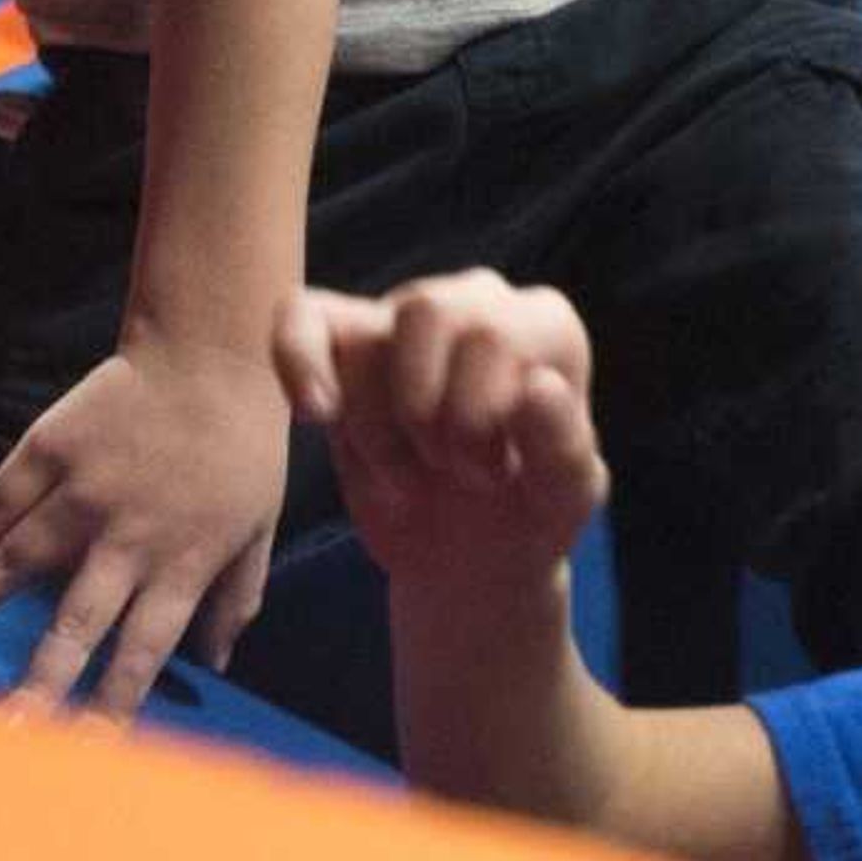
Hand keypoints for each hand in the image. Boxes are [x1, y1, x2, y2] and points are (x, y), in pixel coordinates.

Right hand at [0, 338, 289, 719]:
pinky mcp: (52, 446)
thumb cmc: (244, 445)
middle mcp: (128, 536)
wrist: (215, 349)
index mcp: (183, 563)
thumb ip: (235, 596)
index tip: (82, 752)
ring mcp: (84, 490)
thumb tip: (218, 663)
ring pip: (13, 562)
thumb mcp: (260, 525)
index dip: (112, 705)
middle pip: (74, 625)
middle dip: (36, 684)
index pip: (144, 651)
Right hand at [271, 270, 609, 584]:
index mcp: (542, 324)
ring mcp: (406, 319)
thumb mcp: (564, 498)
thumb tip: (538, 388)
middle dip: (428, 417)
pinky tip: (318, 413)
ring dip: (377, 428)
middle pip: (427, 315)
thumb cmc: (528, 515)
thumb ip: (563, 445)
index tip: (491, 476)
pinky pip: (302, 318)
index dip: (476, 417)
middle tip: (449, 473)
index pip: (491, 334)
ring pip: (368, 337)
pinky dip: (296, 358)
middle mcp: (477, 302)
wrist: (471, 558)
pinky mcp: (346, 350)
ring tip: (406, 478)